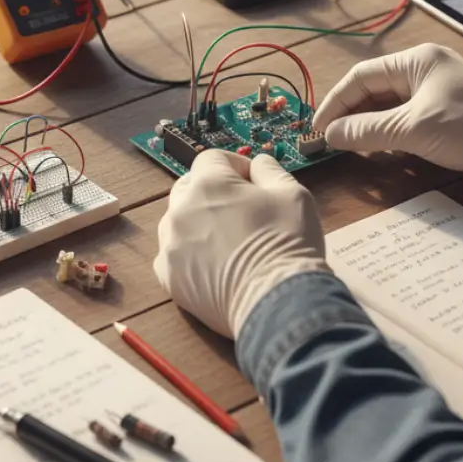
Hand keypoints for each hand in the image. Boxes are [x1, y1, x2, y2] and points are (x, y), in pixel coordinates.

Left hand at [153, 150, 329, 338]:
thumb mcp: (293, 194)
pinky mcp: (169, 277)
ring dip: (197, 223)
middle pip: (189, 187)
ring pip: (177, 222)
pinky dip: (189, 255)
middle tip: (240, 210)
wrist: (277, 303)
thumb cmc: (287, 244)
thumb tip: (258, 164)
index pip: (212, 158)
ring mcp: (171, 245)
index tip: (252, 182)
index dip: (235, 165)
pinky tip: (214, 265)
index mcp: (209, 183)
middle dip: (212, 191)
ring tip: (227, 240)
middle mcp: (181, 210)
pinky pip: (173, 255)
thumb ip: (270, 170)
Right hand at [311, 44, 462, 196]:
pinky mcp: (446, 114)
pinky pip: (406, 119)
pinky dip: (389, 133)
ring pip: (389, 106)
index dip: (335, 103)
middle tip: (329, 142)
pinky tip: (379, 150)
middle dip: (350, 115)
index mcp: (415, 60)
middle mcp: (424, 70)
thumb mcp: (413, 130)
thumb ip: (367, 131)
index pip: (360, 77)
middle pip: (373, 90)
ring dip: (368, 126)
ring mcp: (436, 92)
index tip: (318, 129)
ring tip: (349, 148)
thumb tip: (330, 135)